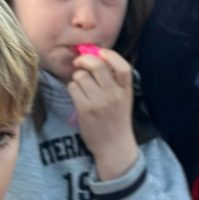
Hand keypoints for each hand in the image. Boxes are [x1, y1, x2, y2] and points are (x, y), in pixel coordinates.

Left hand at [68, 49, 138, 180]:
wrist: (114, 146)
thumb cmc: (116, 120)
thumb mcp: (123, 98)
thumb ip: (114, 80)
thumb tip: (95, 56)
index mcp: (126, 90)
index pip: (123, 66)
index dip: (110, 55)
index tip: (100, 53)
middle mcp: (114, 94)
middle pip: (97, 65)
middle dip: (84, 59)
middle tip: (79, 63)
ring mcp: (99, 102)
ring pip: (81, 76)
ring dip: (77, 77)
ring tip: (81, 85)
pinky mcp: (85, 109)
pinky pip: (73, 88)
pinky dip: (72, 88)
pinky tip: (77, 94)